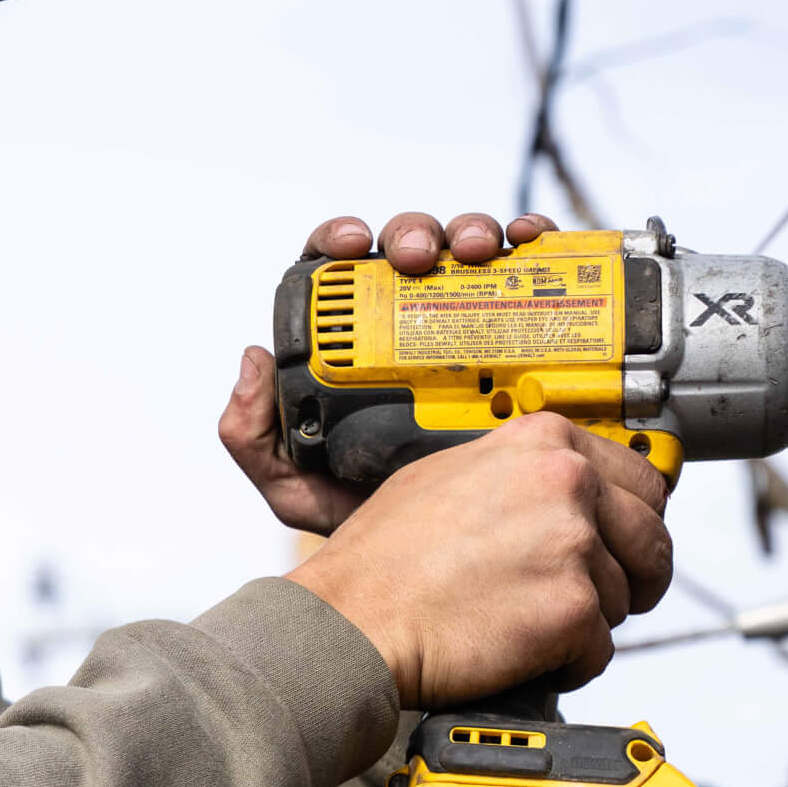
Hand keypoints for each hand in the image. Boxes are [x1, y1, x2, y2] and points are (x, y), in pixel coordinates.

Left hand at [220, 209, 558, 533]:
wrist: (462, 554)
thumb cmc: (373, 516)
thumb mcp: (299, 487)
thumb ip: (254, 437)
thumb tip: (252, 359)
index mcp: (354, 349)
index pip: (339, 275)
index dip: (339, 241)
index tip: (352, 246)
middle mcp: (413, 326)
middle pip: (409, 253)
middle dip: (414, 234)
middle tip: (419, 259)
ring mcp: (474, 325)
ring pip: (470, 254)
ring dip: (471, 232)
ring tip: (475, 253)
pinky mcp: (530, 336)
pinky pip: (535, 275)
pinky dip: (535, 244)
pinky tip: (532, 243)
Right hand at [287, 413, 671, 708]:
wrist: (350, 621)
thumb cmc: (379, 562)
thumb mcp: (445, 478)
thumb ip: (517, 474)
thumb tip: (561, 491)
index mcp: (541, 442)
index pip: (643, 479)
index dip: (632, 521)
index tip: (621, 543)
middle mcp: (565, 483)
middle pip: (651, 539)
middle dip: (630, 575)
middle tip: (592, 597)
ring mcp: (572, 545)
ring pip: (625, 598)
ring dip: (586, 621)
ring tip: (523, 622)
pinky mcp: (572, 608)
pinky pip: (600, 649)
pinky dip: (565, 662)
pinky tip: (518, 651)